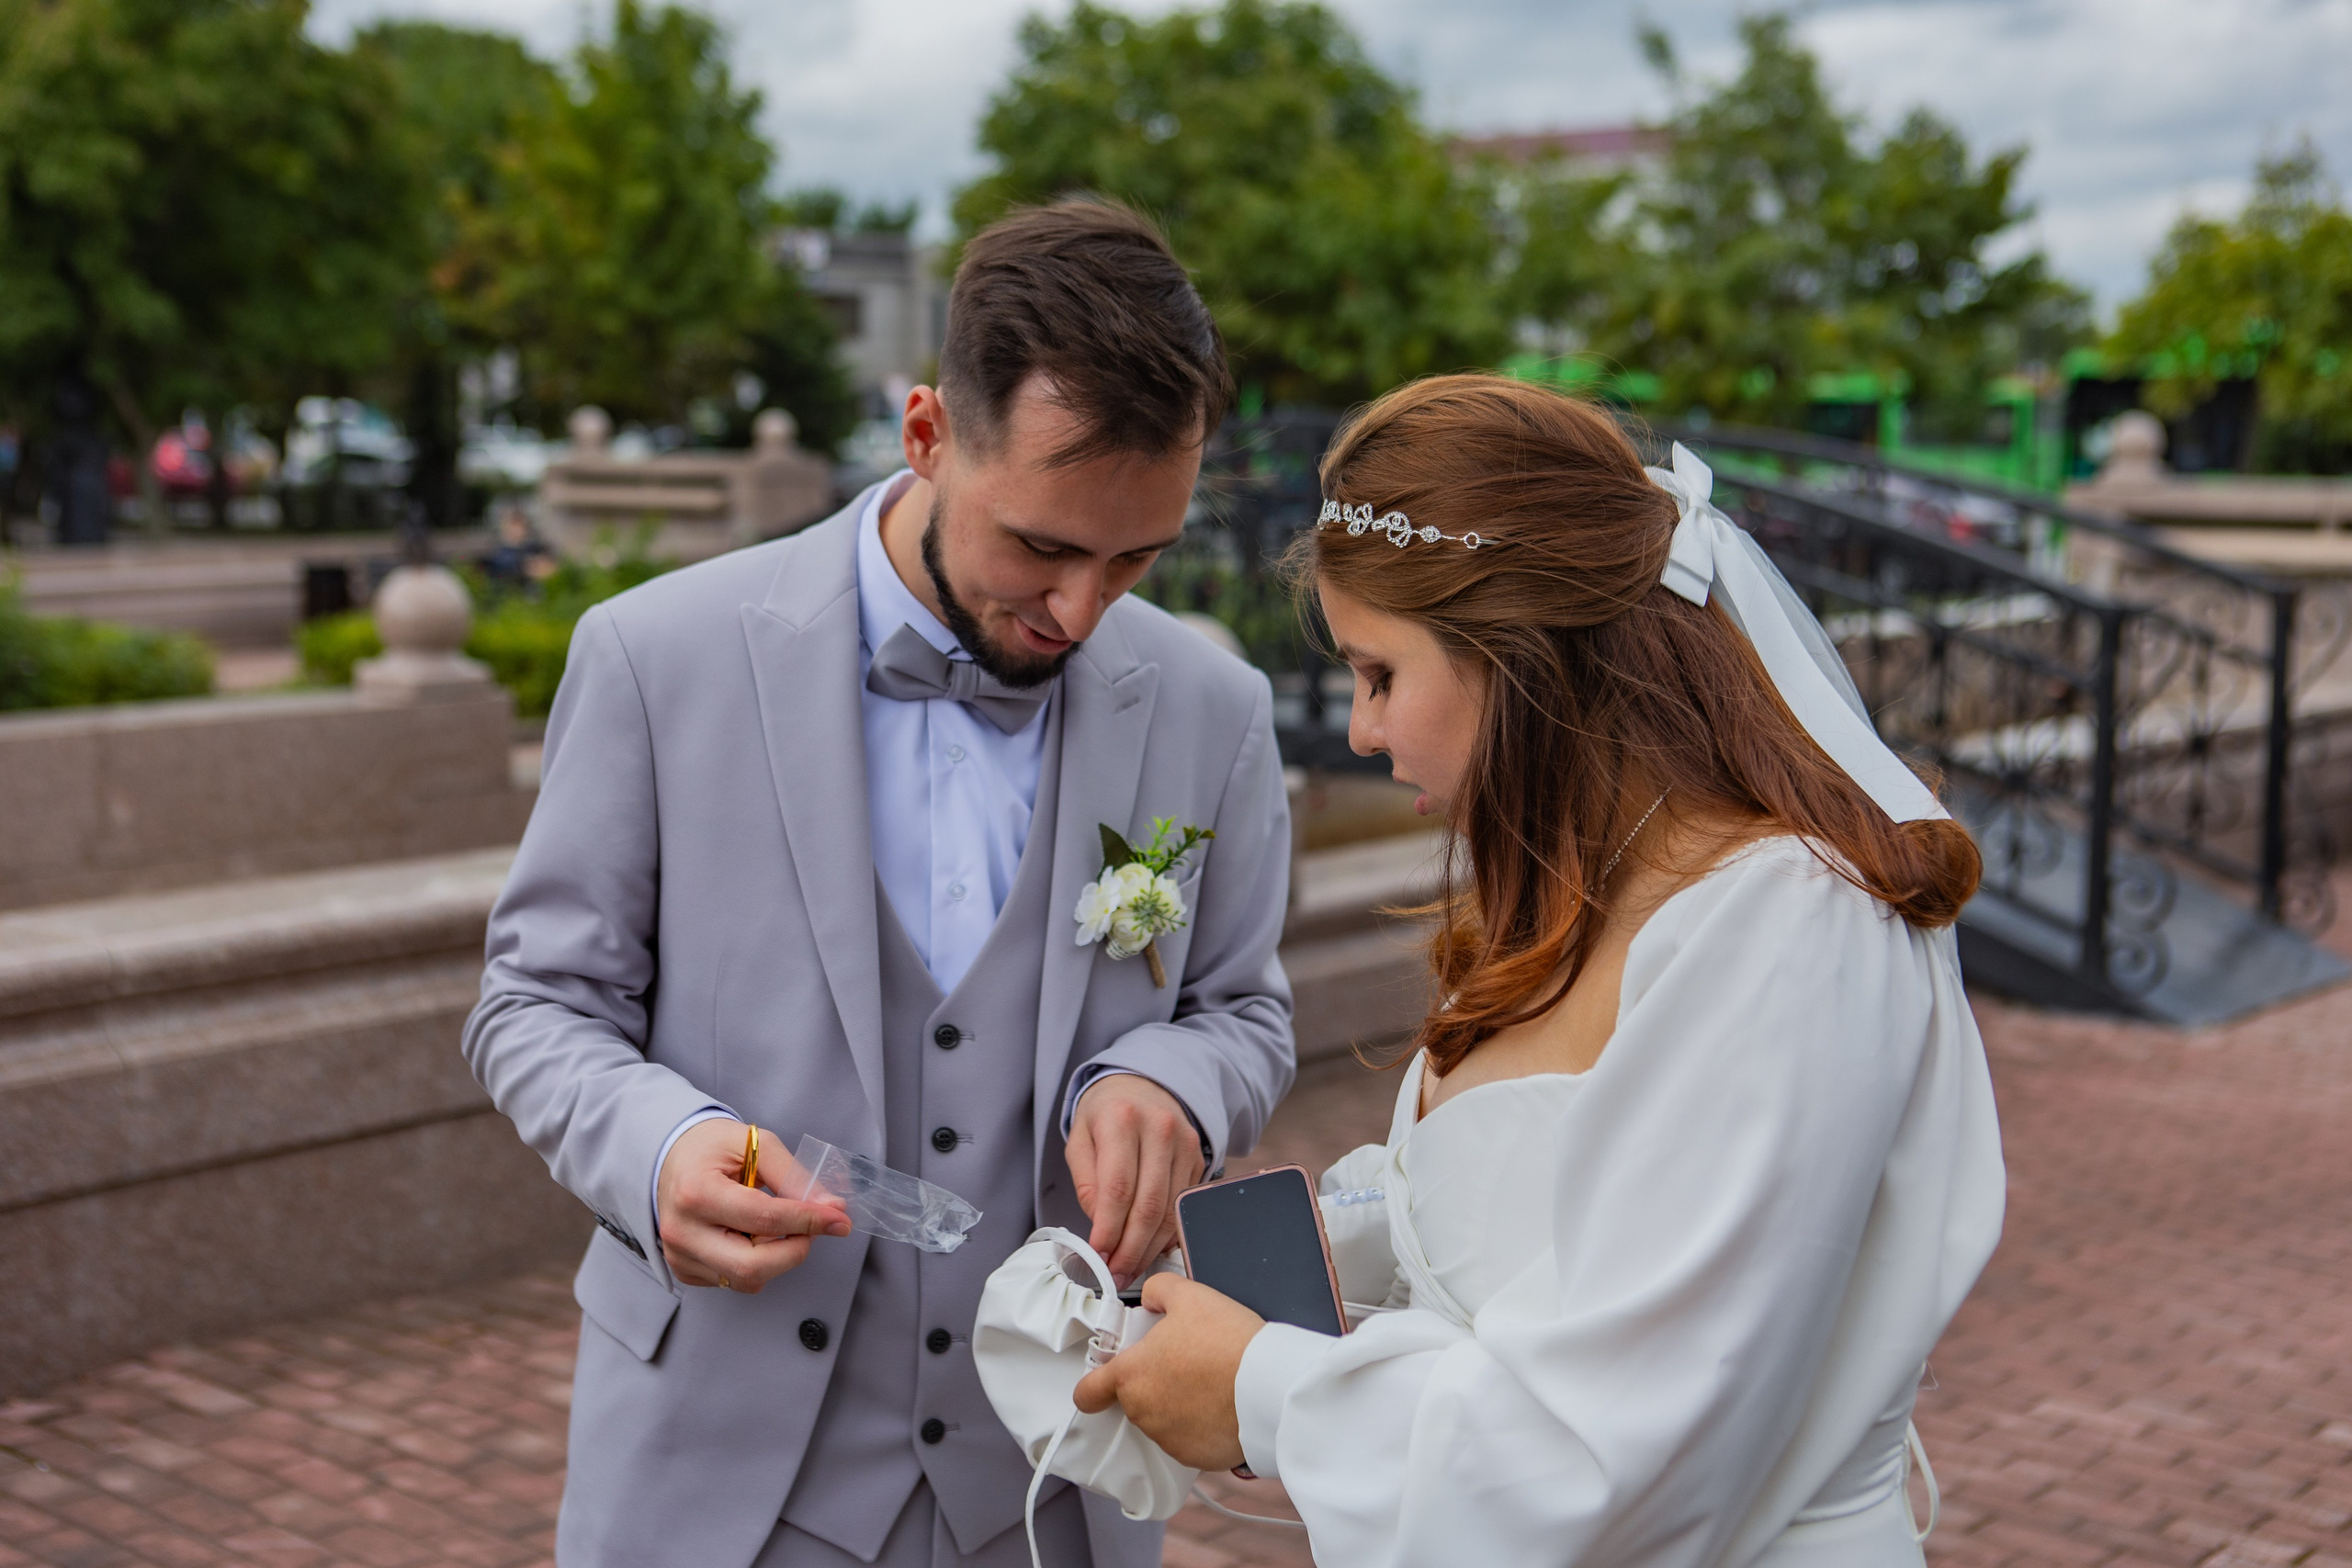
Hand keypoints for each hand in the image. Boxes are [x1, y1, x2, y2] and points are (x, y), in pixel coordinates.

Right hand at [656, 1120, 849, 1291]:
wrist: (672, 1158)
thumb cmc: (713, 1148)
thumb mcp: (757, 1145)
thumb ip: (795, 1177)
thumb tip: (832, 1209)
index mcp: (697, 1192)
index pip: (764, 1218)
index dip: (808, 1221)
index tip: (839, 1219)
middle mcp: (682, 1231)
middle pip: (753, 1266)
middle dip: (795, 1250)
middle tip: (812, 1228)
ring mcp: (680, 1256)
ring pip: (747, 1279)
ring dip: (777, 1257)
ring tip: (778, 1226)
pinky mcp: (685, 1271)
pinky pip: (734, 1281)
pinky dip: (757, 1263)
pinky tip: (752, 1235)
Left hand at [1066, 1074, 1204, 1286]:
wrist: (1143, 1085)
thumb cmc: (1105, 1115)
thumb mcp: (1080, 1139)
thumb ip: (1086, 1183)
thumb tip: (1101, 1227)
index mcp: (1122, 1120)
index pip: (1118, 1189)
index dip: (1109, 1231)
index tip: (1098, 1255)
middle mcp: (1160, 1129)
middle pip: (1149, 1207)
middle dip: (1130, 1250)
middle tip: (1115, 1274)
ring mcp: (1185, 1144)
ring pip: (1171, 1212)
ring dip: (1149, 1249)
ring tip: (1130, 1269)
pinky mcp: (1200, 1158)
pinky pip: (1184, 1207)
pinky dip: (1167, 1234)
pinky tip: (1150, 1248)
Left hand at [1073, 1274, 1258, 1470]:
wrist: (1269, 1385)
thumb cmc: (1228, 1342)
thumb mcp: (1189, 1295)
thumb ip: (1159, 1291)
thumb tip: (1152, 1298)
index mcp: (1131, 1375)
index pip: (1088, 1392)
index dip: (1093, 1385)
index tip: (1104, 1380)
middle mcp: (1143, 1412)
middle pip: (1135, 1399)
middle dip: (1153, 1383)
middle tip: (1184, 1362)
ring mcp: (1168, 1438)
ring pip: (1162, 1419)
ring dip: (1177, 1404)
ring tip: (1209, 1382)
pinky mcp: (1195, 1456)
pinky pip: (1189, 1439)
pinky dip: (1200, 1426)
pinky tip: (1220, 1405)